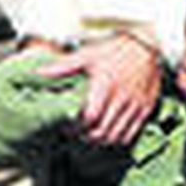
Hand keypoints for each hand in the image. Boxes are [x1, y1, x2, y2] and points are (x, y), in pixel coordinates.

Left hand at [38, 32, 162, 147]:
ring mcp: (135, 106)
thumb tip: (40, 72)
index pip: (89, 117)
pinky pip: (131, 134)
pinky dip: (118, 139)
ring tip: (91, 135)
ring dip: (101, 141)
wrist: (146, 45)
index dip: (77, 126)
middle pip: (102, 131)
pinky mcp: (145, 109)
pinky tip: (109, 133)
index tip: (68, 126)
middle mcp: (121, 98)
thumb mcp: (87, 55)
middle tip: (77, 134)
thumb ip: (63, 66)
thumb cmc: (115, 49)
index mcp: (105, 85)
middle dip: (87, 137)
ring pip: (116, 136)